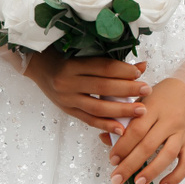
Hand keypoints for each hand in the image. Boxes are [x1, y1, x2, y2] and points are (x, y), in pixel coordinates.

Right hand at [24, 51, 149, 134]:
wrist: (37, 66)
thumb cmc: (63, 56)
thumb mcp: (83, 54)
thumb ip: (110, 61)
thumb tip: (142, 66)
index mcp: (72, 64)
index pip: (102, 67)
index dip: (123, 70)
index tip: (140, 73)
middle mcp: (67, 82)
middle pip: (102, 87)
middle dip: (127, 89)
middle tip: (147, 90)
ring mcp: (66, 99)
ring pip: (97, 107)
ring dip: (121, 110)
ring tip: (140, 111)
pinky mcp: (67, 110)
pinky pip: (89, 120)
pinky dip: (106, 125)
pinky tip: (121, 129)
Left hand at [108, 76, 184, 183]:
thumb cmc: (166, 93)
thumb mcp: (144, 97)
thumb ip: (126, 117)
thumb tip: (106, 137)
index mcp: (153, 108)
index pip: (135, 130)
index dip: (122, 146)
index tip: (112, 160)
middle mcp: (168, 121)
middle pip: (147, 146)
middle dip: (130, 165)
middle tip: (116, 178)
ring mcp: (182, 132)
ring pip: (167, 155)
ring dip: (151, 172)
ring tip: (138, 183)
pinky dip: (175, 177)